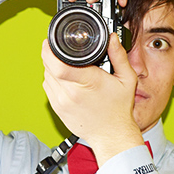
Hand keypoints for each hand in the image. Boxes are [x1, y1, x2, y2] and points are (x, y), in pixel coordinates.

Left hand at [41, 33, 143, 166]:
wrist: (112, 135)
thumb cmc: (119, 110)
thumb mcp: (126, 79)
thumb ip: (119, 56)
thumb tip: (112, 38)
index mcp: (87, 82)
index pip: (57, 63)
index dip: (50, 49)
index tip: (52, 42)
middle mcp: (71, 93)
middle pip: (48, 66)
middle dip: (51, 54)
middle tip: (60, 50)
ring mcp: (62, 102)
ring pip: (46, 76)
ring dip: (51, 67)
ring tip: (65, 65)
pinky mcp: (58, 109)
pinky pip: (48, 87)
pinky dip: (52, 79)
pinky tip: (65, 79)